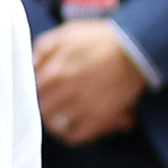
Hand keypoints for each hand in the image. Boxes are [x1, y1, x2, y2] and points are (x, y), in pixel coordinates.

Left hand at [32, 21, 148, 143]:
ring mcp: (81, 106)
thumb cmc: (103, 38)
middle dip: (44, 107)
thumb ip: (44, 46)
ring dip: (56, 122)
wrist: (137, 48)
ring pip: (55, 124)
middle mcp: (65, 90)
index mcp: (55, 70)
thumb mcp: (69, 32)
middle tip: (51, 106)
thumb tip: (31, 64)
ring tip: (62, 117)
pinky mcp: (98, 118)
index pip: (32, 90)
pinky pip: (75, 136)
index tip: (42, 92)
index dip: (35, 91)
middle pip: (42, 108)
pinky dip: (70, 135)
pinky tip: (71, 129)